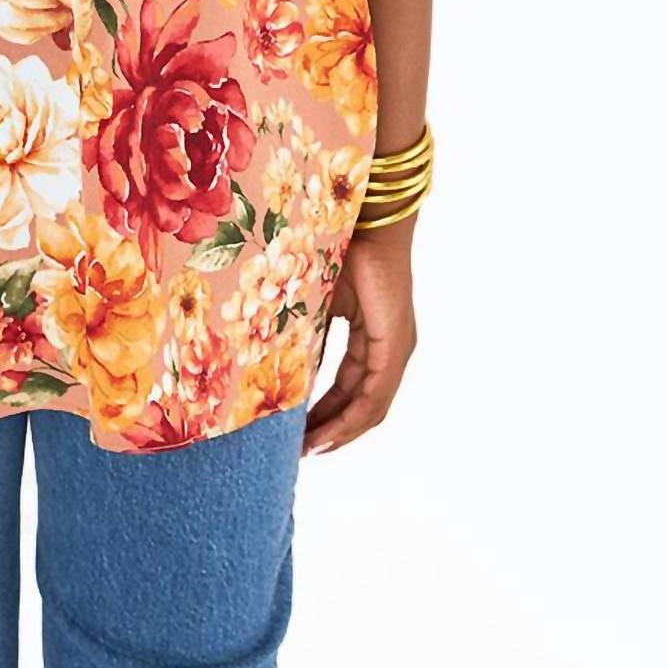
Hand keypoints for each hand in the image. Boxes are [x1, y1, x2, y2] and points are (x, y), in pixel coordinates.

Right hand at [303, 219, 417, 455]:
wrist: (361, 216)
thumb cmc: (335, 244)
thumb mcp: (311, 299)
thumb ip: (301, 330)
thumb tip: (271, 360)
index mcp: (370, 333)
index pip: (349, 386)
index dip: (325, 413)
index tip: (297, 432)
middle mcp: (389, 347)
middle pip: (361, 404)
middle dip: (330, 430)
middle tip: (298, 451)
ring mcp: (395, 348)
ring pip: (370, 406)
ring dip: (339, 432)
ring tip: (308, 450)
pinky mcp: (395, 344)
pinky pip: (374, 394)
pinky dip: (351, 418)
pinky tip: (328, 433)